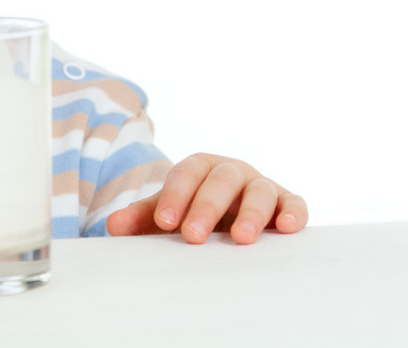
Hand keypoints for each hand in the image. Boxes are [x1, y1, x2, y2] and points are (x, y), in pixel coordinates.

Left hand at [106, 152, 306, 243]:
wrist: (230, 217)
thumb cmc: (194, 213)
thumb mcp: (170, 213)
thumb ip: (143, 218)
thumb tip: (113, 227)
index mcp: (199, 168)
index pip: (186, 174)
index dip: (174, 196)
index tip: (164, 222)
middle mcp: (231, 171)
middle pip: (221, 180)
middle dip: (206, 207)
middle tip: (193, 236)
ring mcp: (260, 185)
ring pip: (259, 191)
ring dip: (251, 213)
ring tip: (241, 238)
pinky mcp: (286, 202)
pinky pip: (294, 203)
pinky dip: (293, 212)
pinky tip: (286, 228)